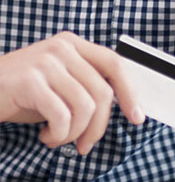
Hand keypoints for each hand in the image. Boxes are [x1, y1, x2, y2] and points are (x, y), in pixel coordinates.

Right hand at [0, 32, 143, 154]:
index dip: (130, 92)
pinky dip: (58, 134)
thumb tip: (123, 107)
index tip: (137, 117)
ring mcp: (46, 62)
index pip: (114, 64)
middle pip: (102, 92)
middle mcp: (62, 48)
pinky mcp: (30, 81)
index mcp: (73, 44)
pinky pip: (61, 115)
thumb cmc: (21, 93)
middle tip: (85, 146)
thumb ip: (86, 87)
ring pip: (84, 107)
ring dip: (73, 133)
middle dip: (98, 127)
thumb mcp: (59, 84)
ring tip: (57, 139)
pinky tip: (45, 135)